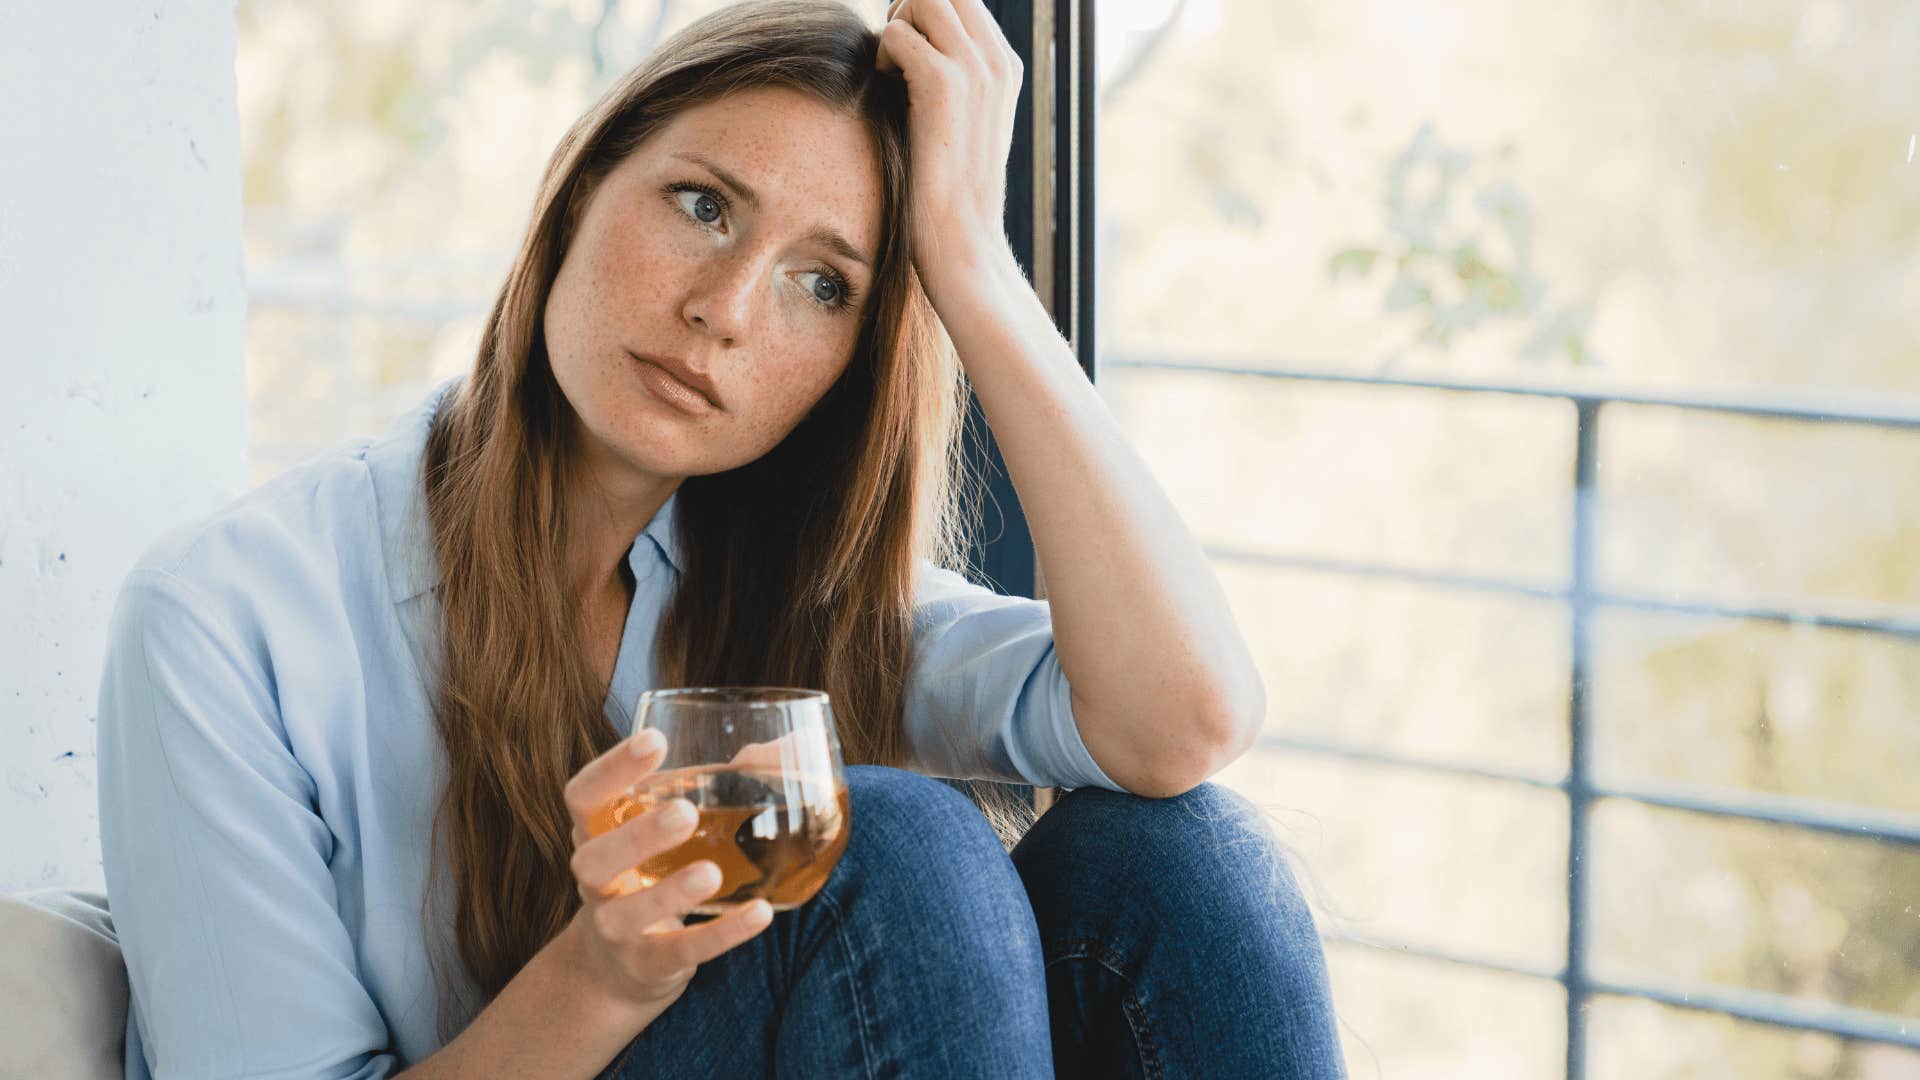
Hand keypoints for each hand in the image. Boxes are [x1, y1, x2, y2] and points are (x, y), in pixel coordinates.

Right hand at [560, 729, 774, 1016]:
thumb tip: (783, 747)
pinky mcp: (648, 966)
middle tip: (684, 811)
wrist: (616, 970)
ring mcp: (615, 929)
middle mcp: (594, 882)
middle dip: (637, 836)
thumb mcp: (660, 834)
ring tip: (711, 872)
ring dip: (669, 892)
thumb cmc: (648, 875)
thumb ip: (708, 788)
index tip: (655, 741)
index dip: (611, 769)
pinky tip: (760, 913)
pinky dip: (722, 934)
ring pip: (628, 913)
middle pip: (593, 858)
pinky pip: (682, 951)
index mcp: (595, 835)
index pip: (583, 796)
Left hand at [874, 0, 1022, 303]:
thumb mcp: (962, 124)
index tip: (906, 52)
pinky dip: (883, 56)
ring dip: (896, 27)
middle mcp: (997, 61)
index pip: (964, 0)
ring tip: (892, 72)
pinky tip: (887, 91)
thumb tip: (910, 44)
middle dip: (910, 9)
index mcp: (1006, 66)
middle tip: (896, 57)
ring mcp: (975, 70)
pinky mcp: (945, 86)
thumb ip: (949, 78)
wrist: (962, 240)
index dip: (927, 12)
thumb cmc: (950, 191)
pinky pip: (900, 33)